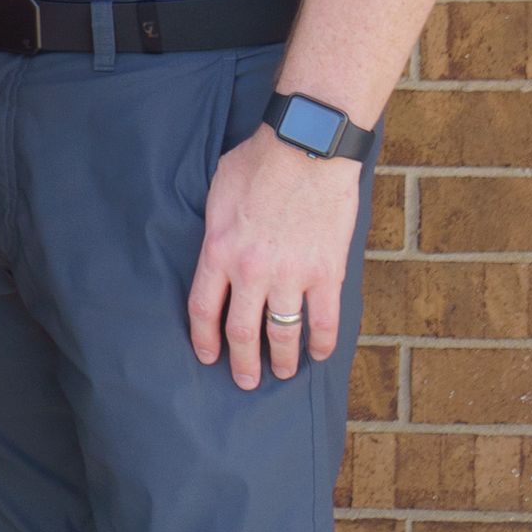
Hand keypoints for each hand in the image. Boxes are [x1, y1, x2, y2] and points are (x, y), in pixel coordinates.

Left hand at [188, 130, 358, 390]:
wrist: (307, 148)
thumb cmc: (258, 163)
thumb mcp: (217, 195)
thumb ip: (215, 232)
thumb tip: (215, 253)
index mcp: (219, 252)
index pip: (204, 310)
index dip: (204, 340)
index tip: (208, 356)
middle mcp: (251, 272)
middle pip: (242, 332)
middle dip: (242, 363)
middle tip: (244, 382)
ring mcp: (291, 276)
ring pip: (283, 334)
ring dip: (282, 360)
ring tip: (282, 374)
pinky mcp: (327, 273)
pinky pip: (324, 321)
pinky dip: (322, 343)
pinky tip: (319, 355)